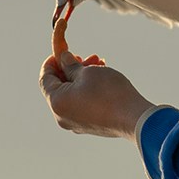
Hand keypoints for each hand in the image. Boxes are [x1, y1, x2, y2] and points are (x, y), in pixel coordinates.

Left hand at [41, 55, 157, 138]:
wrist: (134, 118)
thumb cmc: (109, 92)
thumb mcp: (87, 72)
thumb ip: (70, 65)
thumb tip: (63, 59)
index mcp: (57, 102)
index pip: (45, 78)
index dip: (52, 62)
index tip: (61, 52)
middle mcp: (61, 116)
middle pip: (59, 87)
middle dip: (70, 69)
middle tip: (83, 57)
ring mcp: (75, 124)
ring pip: (72, 95)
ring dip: (81, 78)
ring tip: (98, 64)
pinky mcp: (89, 126)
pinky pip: (81, 105)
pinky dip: (87, 91)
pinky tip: (102, 79)